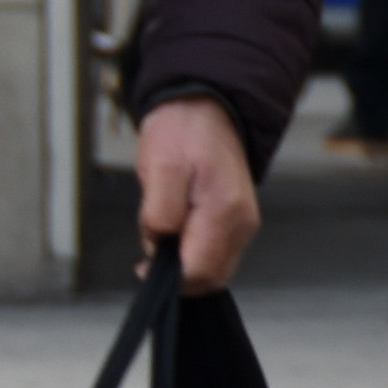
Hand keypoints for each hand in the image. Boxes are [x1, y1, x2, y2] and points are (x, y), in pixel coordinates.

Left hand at [138, 95, 261, 293]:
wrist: (205, 109)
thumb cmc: (182, 133)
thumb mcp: (160, 166)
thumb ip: (159, 212)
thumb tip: (159, 245)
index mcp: (224, 211)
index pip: (198, 271)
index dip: (169, 276)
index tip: (144, 264)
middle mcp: (241, 224)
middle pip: (209, 278)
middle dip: (176, 273)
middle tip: (150, 247)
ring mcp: (243, 225)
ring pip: (213, 269)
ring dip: (183, 262)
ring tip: (163, 230)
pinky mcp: (238, 222)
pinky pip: (215, 254)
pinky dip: (192, 252)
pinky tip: (177, 230)